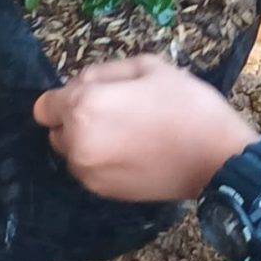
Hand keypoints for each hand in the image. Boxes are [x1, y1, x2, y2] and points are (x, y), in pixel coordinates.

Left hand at [34, 54, 257, 202]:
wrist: (216, 159)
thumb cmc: (186, 104)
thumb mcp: (149, 66)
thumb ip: (104, 71)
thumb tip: (81, 84)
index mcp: (84, 107)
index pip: (44, 106)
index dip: (65, 97)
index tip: (94, 95)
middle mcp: (77, 144)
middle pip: (56, 129)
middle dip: (76, 118)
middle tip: (116, 111)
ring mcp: (88, 173)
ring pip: (72, 151)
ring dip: (88, 141)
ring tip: (126, 134)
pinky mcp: (103, 193)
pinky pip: (89, 170)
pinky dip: (102, 161)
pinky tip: (133, 153)